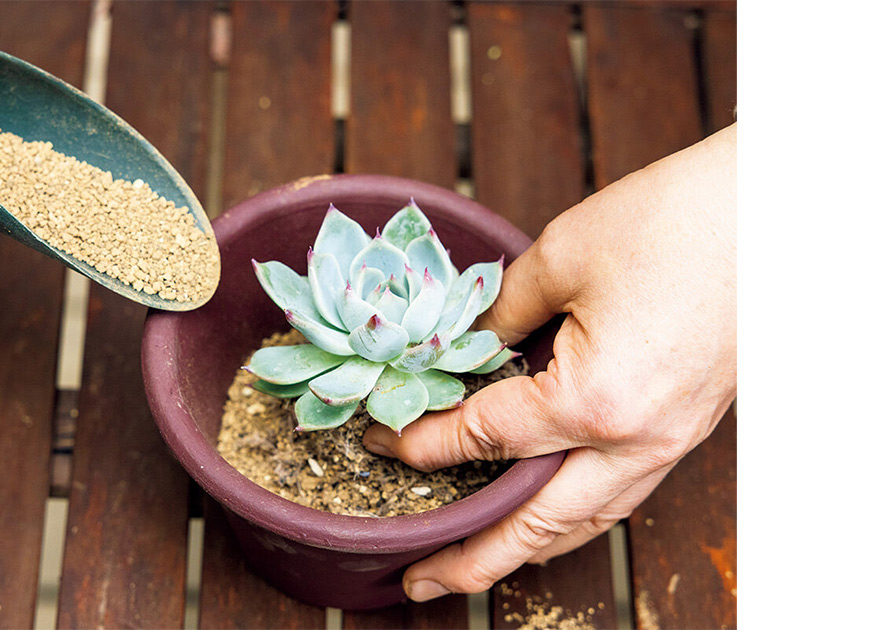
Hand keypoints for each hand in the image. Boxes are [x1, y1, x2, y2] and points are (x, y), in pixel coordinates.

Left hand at [363, 123, 736, 601]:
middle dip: (473, 560)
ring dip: (525, 549)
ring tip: (474, 562)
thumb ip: (500, 309)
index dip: (422, 443)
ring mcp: (668, 442)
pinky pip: (617, 495)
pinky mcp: (686, 428)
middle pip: (537, 526)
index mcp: (595, 402)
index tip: (380, 443)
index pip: (485, 440)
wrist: (780, 212)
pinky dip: (570, 515)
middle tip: (418, 580)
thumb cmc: (680, 222)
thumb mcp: (563, 255)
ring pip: (585, 523)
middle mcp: (635, 442)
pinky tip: (542, 508)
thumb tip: (462, 339)